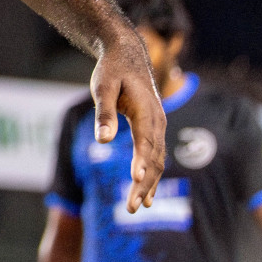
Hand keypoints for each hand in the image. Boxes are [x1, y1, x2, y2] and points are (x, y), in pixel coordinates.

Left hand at [90, 33, 165, 212]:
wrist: (126, 53)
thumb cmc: (112, 69)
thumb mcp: (102, 87)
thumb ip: (104, 113)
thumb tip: (103, 140)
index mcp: (146, 111)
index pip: (145, 142)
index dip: (142, 162)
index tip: (136, 180)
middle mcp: (157, 122)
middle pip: (154, 158)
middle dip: (144, 184)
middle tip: (132, 208)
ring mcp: (158, 126)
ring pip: (157, 160)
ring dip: (149, 184)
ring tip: (139, 207)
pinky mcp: (153, 128)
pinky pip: (156, 156)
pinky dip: (152, 174)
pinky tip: (145, 190)